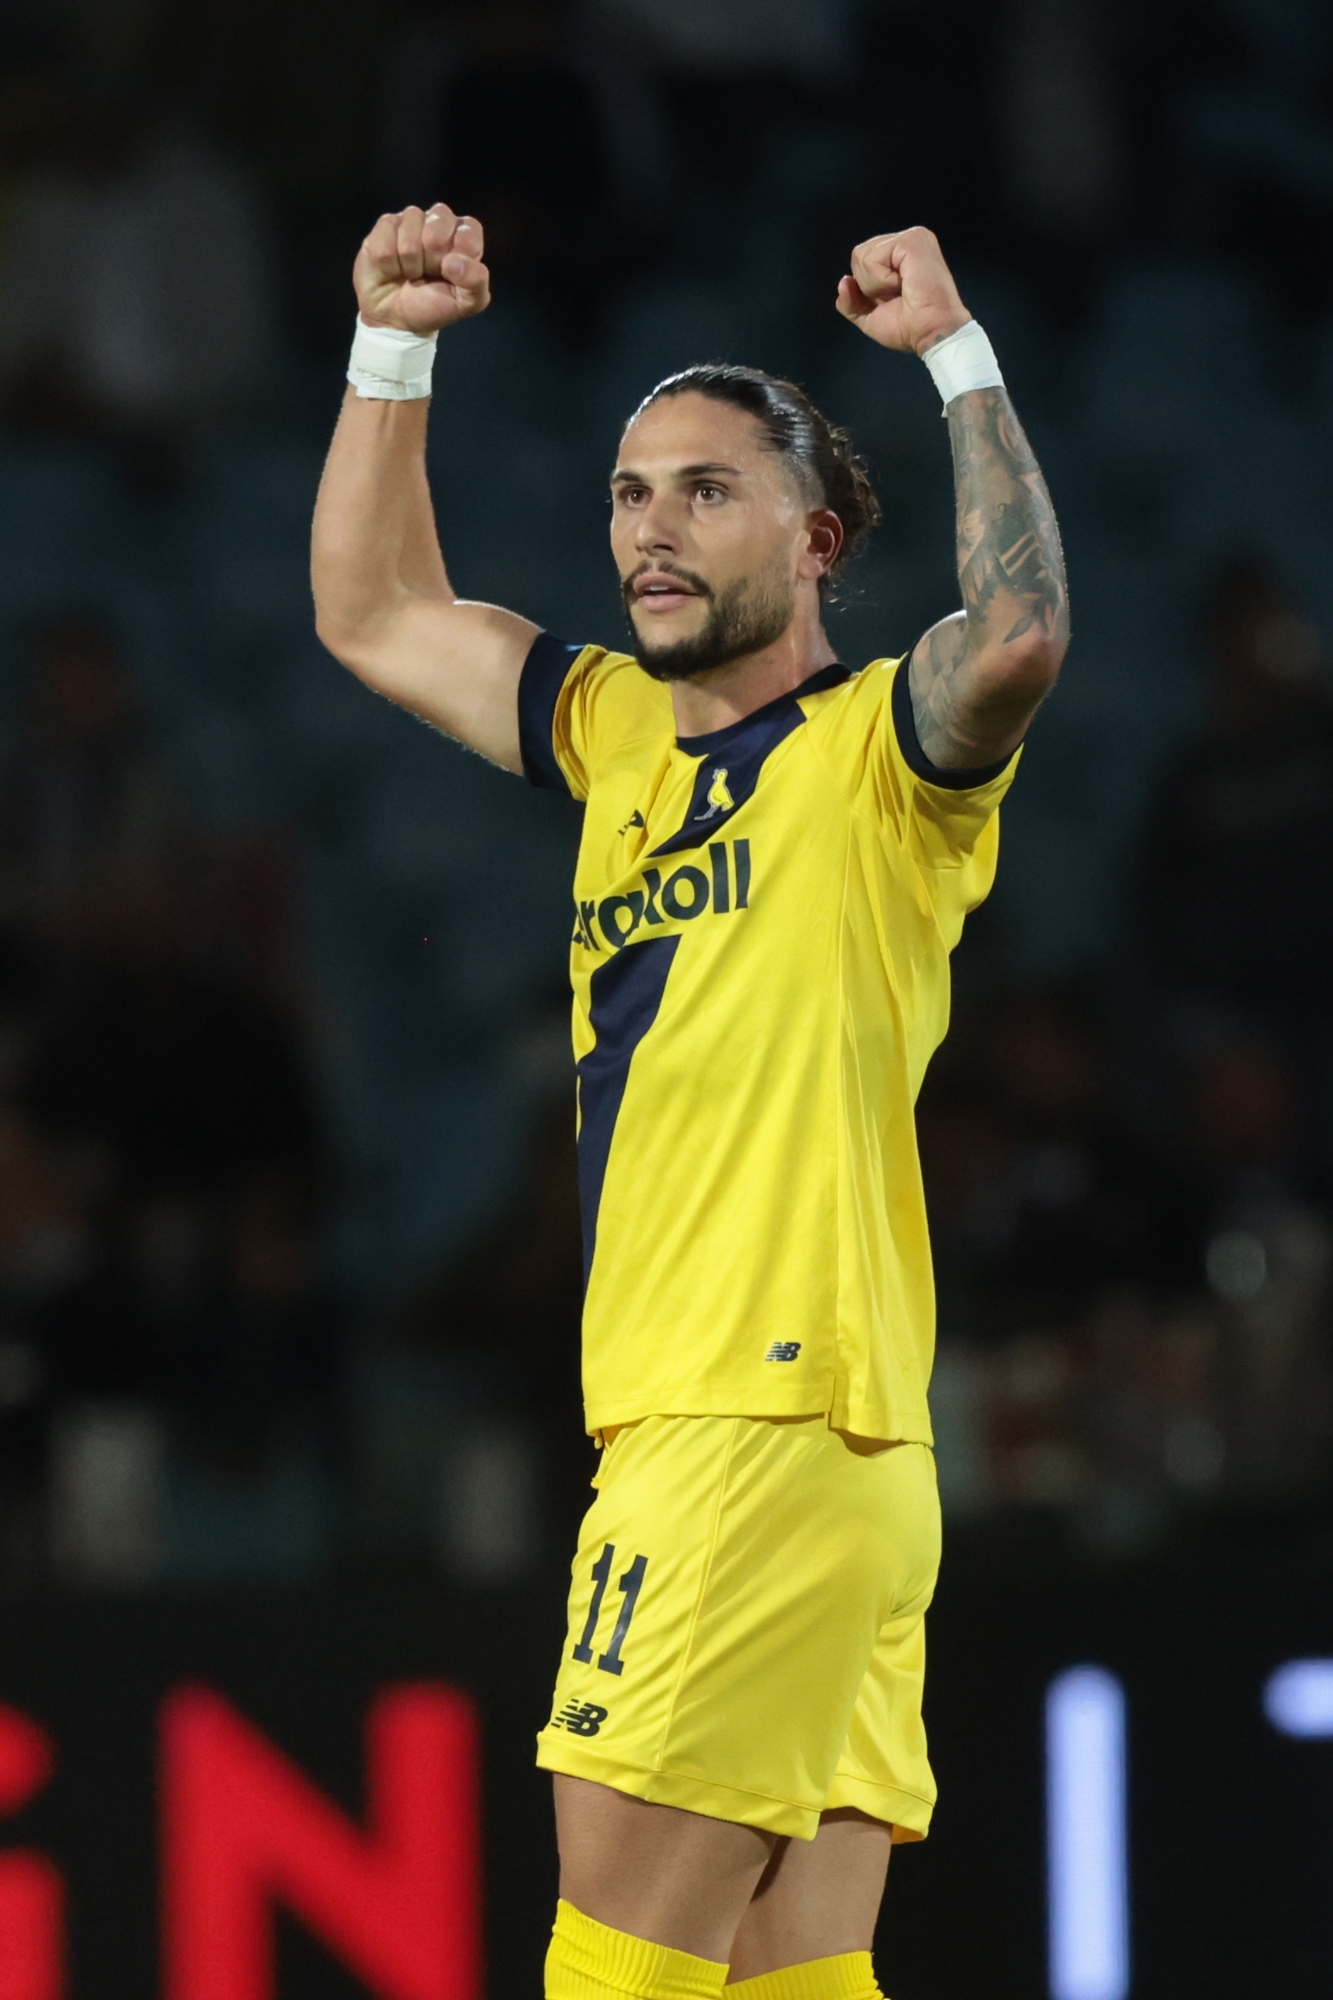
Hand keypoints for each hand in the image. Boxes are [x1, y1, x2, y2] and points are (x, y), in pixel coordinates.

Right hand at [354, 204, 490, 334]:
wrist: (394, 319)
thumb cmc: (432, 306)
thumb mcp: (466, 303)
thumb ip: (476, 281)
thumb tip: (453, 262)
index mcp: (464, 236)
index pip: (469, 229)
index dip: (458, 253)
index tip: (450, 273)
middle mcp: (439, 222)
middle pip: (439, 224)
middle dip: (432, 257)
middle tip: (428, 273)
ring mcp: (410, 221)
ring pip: (410, 231)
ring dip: (409, 262)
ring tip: (410, 273)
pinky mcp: (385, 225)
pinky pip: (387, 236)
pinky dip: (389, 261)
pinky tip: (392, 268)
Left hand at [835, 226, 969, 355]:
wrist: (931, 333)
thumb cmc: (910, 327)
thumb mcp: (870, 317)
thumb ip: (851, 301)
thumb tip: (844, 282)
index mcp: (900, 254)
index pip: (862, 260)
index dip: (867, 288)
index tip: (894, 300)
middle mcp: (907, 240)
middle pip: (858, 256)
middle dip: (869, 286)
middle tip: (898, 296)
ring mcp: (911, 237)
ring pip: (862, 256)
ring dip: (876, 285)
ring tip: (902, 290)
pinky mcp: (911, 240)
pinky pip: (872, 259)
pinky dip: (882, 281)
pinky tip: (904, 285)